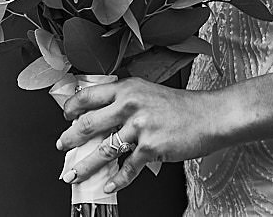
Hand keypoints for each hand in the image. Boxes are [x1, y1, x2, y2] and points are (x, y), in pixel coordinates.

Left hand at [57, 76, 233, 192]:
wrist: (210, 116)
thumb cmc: (183, 106)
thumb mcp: (150, 92)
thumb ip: (126, 101)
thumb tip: (102, 117)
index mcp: (129, 88)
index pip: (89, 96)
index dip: (72, 108)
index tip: (65, 117)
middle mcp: (131, 105)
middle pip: (88, 124)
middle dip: (70, 139)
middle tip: (62, 147)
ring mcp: (140, 127)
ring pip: (102, 151)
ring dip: (85, 166)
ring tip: (75, 174)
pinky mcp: (151, 147)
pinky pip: (127, 168)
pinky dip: (117, 180)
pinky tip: (109, 185)